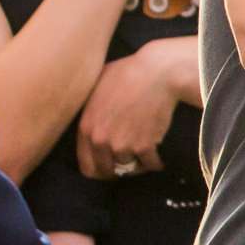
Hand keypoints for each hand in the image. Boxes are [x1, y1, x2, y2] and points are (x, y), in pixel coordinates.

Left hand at [75, 44, 185, 179]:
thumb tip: (89, 117)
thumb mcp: (96, 86)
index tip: (109, 165)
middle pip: (106, 172)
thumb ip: (88, 109)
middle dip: (118, 169)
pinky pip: (150, 164)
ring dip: (138, 164)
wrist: (157, 72)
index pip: (86, 165)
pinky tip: (158, 158)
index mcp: (86, 128)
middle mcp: (100, 141)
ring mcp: (122, 145)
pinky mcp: (145, 146)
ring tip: (145, 156)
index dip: (99, 168)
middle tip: (128, 163)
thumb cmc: (127, 72)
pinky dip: (156, 163)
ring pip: (129, 168)